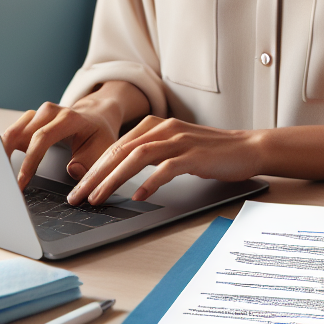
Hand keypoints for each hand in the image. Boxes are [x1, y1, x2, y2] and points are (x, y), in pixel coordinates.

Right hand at [1, 81, 150, 189]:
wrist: (96, 117)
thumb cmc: (98, 135)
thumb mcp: (103, 149)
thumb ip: (90, 161)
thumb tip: (73, 171)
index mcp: (69, 117)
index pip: (42, 137)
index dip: (29, 160)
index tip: (21, 182)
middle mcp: (50, 112)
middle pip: (20, 132)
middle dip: (6, 156)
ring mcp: (38, 115)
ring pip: (12, 132)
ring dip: (0, 152)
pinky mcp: (30, 121)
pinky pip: (12, 134)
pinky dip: (4, 149)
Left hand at [66, 116, 262, 205]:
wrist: (246, 147)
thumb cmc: (209, 152)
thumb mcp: (173, 148)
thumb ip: (149, 154)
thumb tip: (119, 173)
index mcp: (154, 125)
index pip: (115, 147)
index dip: (93, 168)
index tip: (78, 188)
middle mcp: (163, 129)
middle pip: (120, 151)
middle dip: (95, 175)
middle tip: (77, 197)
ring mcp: (179, 140)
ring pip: (137, 157)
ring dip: (114, 179)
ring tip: (98, 198)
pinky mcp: (195, 155)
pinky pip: (166, 168)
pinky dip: (150, 182)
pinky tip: (138, 196)